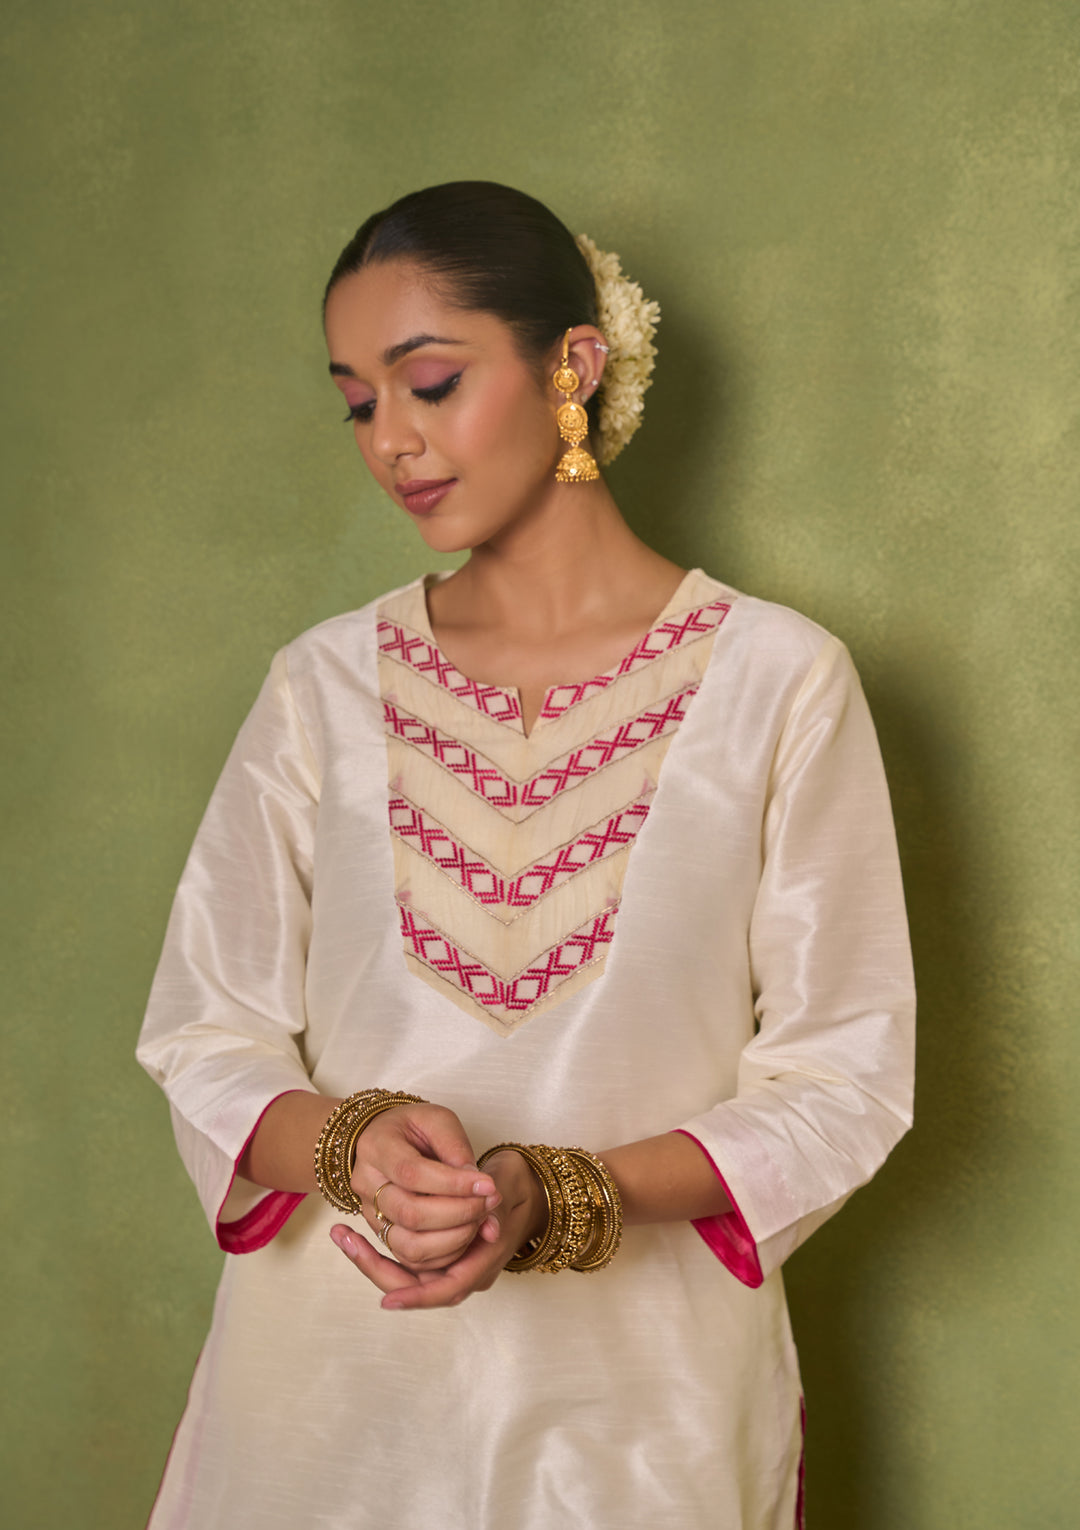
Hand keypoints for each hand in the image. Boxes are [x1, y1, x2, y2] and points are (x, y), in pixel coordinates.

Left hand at [331, 1148, 546, 1309]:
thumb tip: (486, 1225)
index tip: (388, 1300)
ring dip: (372, 1260)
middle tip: (348, 1242)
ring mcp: (452, 1263)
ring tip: (342, 1235)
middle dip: (379, 1270)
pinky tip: (353, 1234)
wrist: (521, 1184)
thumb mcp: (505, 1185)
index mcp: (487, 1259)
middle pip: (418, 1289)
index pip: (450, 1289)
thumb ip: (493, 1205)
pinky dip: (379, 1252)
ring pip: (406, 1277)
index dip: (419, 1297)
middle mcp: (468, 1270)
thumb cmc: (513, 1182)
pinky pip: (404, 1263)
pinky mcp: (438, 1253)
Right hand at [346, 1102, 499, 1272]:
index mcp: (376, 1147)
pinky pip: (412, 1259)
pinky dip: (446, 1253)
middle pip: (410, 1213)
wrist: (387, 1139)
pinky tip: (467, 1233)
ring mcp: (370, 1213)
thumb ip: (456, 1148)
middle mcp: (366, 1184)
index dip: (454, 1184)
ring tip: (480, 1219)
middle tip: (490, 1201)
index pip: (413, 1173)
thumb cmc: (414, 1126)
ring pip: (409, 1245)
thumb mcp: (438, 1120)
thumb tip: (480, 1187)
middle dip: (460, 1212)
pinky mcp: (382, 1234)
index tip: (489, 1185)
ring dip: (454, 1238)